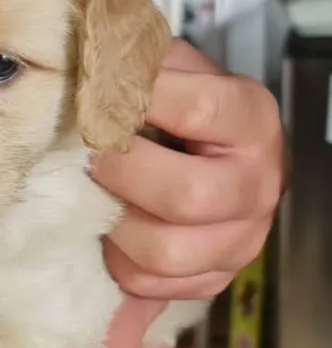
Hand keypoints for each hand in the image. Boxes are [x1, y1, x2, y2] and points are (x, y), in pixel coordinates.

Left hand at [90, 40, 284, 299]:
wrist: (217, 156)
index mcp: (252, 119)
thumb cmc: (185, 108)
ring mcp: (242, 239)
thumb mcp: (174, 70)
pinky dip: (119, 262)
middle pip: (184, 196)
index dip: (136, 105)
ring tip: (98, 195)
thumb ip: (139, 62)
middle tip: (88, 156)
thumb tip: (88, 62)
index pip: (196, 110)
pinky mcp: (215, 277)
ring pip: (164, 252)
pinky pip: (151, 286)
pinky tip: (113, 231)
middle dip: (120, 175)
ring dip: (115, 224)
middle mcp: (259, 184)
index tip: (95, 99)